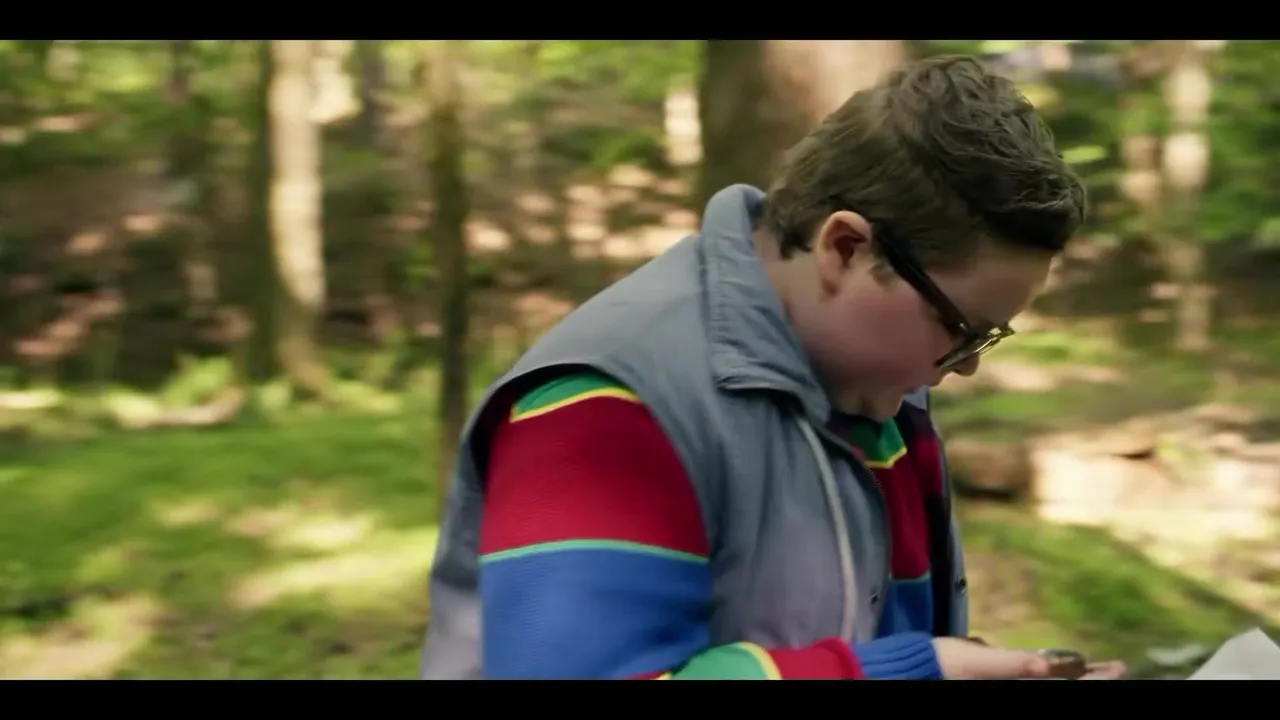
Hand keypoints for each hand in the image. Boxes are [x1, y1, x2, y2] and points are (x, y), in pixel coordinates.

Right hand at [933, 638, 1127, 679]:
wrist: (916, 669)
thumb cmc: (943, 666)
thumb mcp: (978, 663)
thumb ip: (1011, 663)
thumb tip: (1044, 662)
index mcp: (1019, 683)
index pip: (1066, 684)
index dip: (1095, 678)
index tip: (1118, 669)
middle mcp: (1018, 685)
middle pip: (1064, 685)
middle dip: (1091, 677)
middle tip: (1116, 668)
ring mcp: (1009, 682)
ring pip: (1053, 681)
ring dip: (1076, 676)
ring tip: (1097, 669)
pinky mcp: (999, 678)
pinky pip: (1033, 676)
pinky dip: (1051, 672)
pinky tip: (1057, 666)